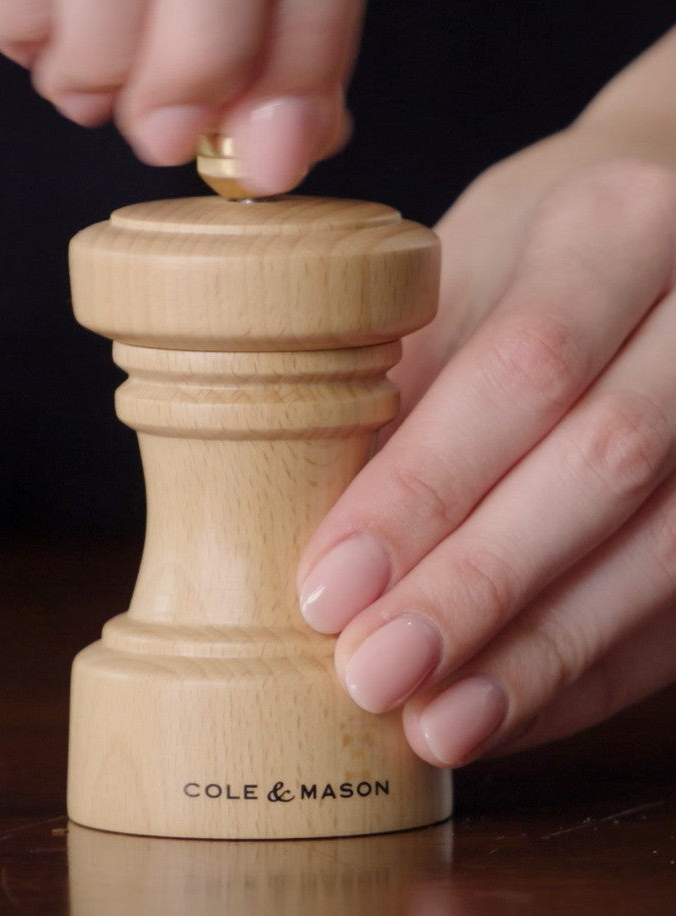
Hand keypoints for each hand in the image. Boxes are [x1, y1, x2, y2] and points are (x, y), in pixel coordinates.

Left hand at [297, 30, 675, 766]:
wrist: (668, 224)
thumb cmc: (539, 239)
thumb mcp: (462, 264)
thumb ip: (403, 375)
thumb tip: (304, 515)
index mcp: (620, 223)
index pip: (522, 369)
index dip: (425, 489)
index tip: (331, 583)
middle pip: (604, 467)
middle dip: (479, 585)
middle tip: (373, 670)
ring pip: (665, 551)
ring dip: (541, 652)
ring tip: (438, 721)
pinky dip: (593, 670)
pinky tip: (509, 710)